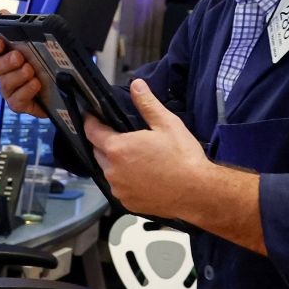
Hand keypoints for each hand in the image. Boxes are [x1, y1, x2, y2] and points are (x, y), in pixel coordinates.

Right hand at [0, 14, 43, 117]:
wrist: (66, 87)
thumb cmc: (46, 63)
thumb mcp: (39, 43)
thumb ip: (20, 28)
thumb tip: (2, 12)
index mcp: (5, 55)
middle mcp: (5, 72)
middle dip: (7, 61)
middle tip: (20, 57)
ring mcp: (11, 89)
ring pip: (5, 84)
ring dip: (18, 76)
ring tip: (32, 71)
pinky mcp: (20, 103)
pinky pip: (16, 101)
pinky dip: (26, 91)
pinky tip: (36, 84)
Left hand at [83, 79, 209, 218]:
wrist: (197, 191)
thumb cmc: (183, 157)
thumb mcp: (167, 124)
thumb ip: (147, 104)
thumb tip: (136, 85)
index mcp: (118, 148)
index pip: (92, 132)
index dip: (91, 122)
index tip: (93, 116)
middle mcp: (112, 170)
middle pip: (98, 152)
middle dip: (105, 143)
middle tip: (124, 137)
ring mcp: (119, 189)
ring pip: (109, 171)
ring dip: (116, 163)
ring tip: (138, 158)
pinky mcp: (127, 203)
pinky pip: (120, 188)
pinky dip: (126, 180)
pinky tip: (144, 176)